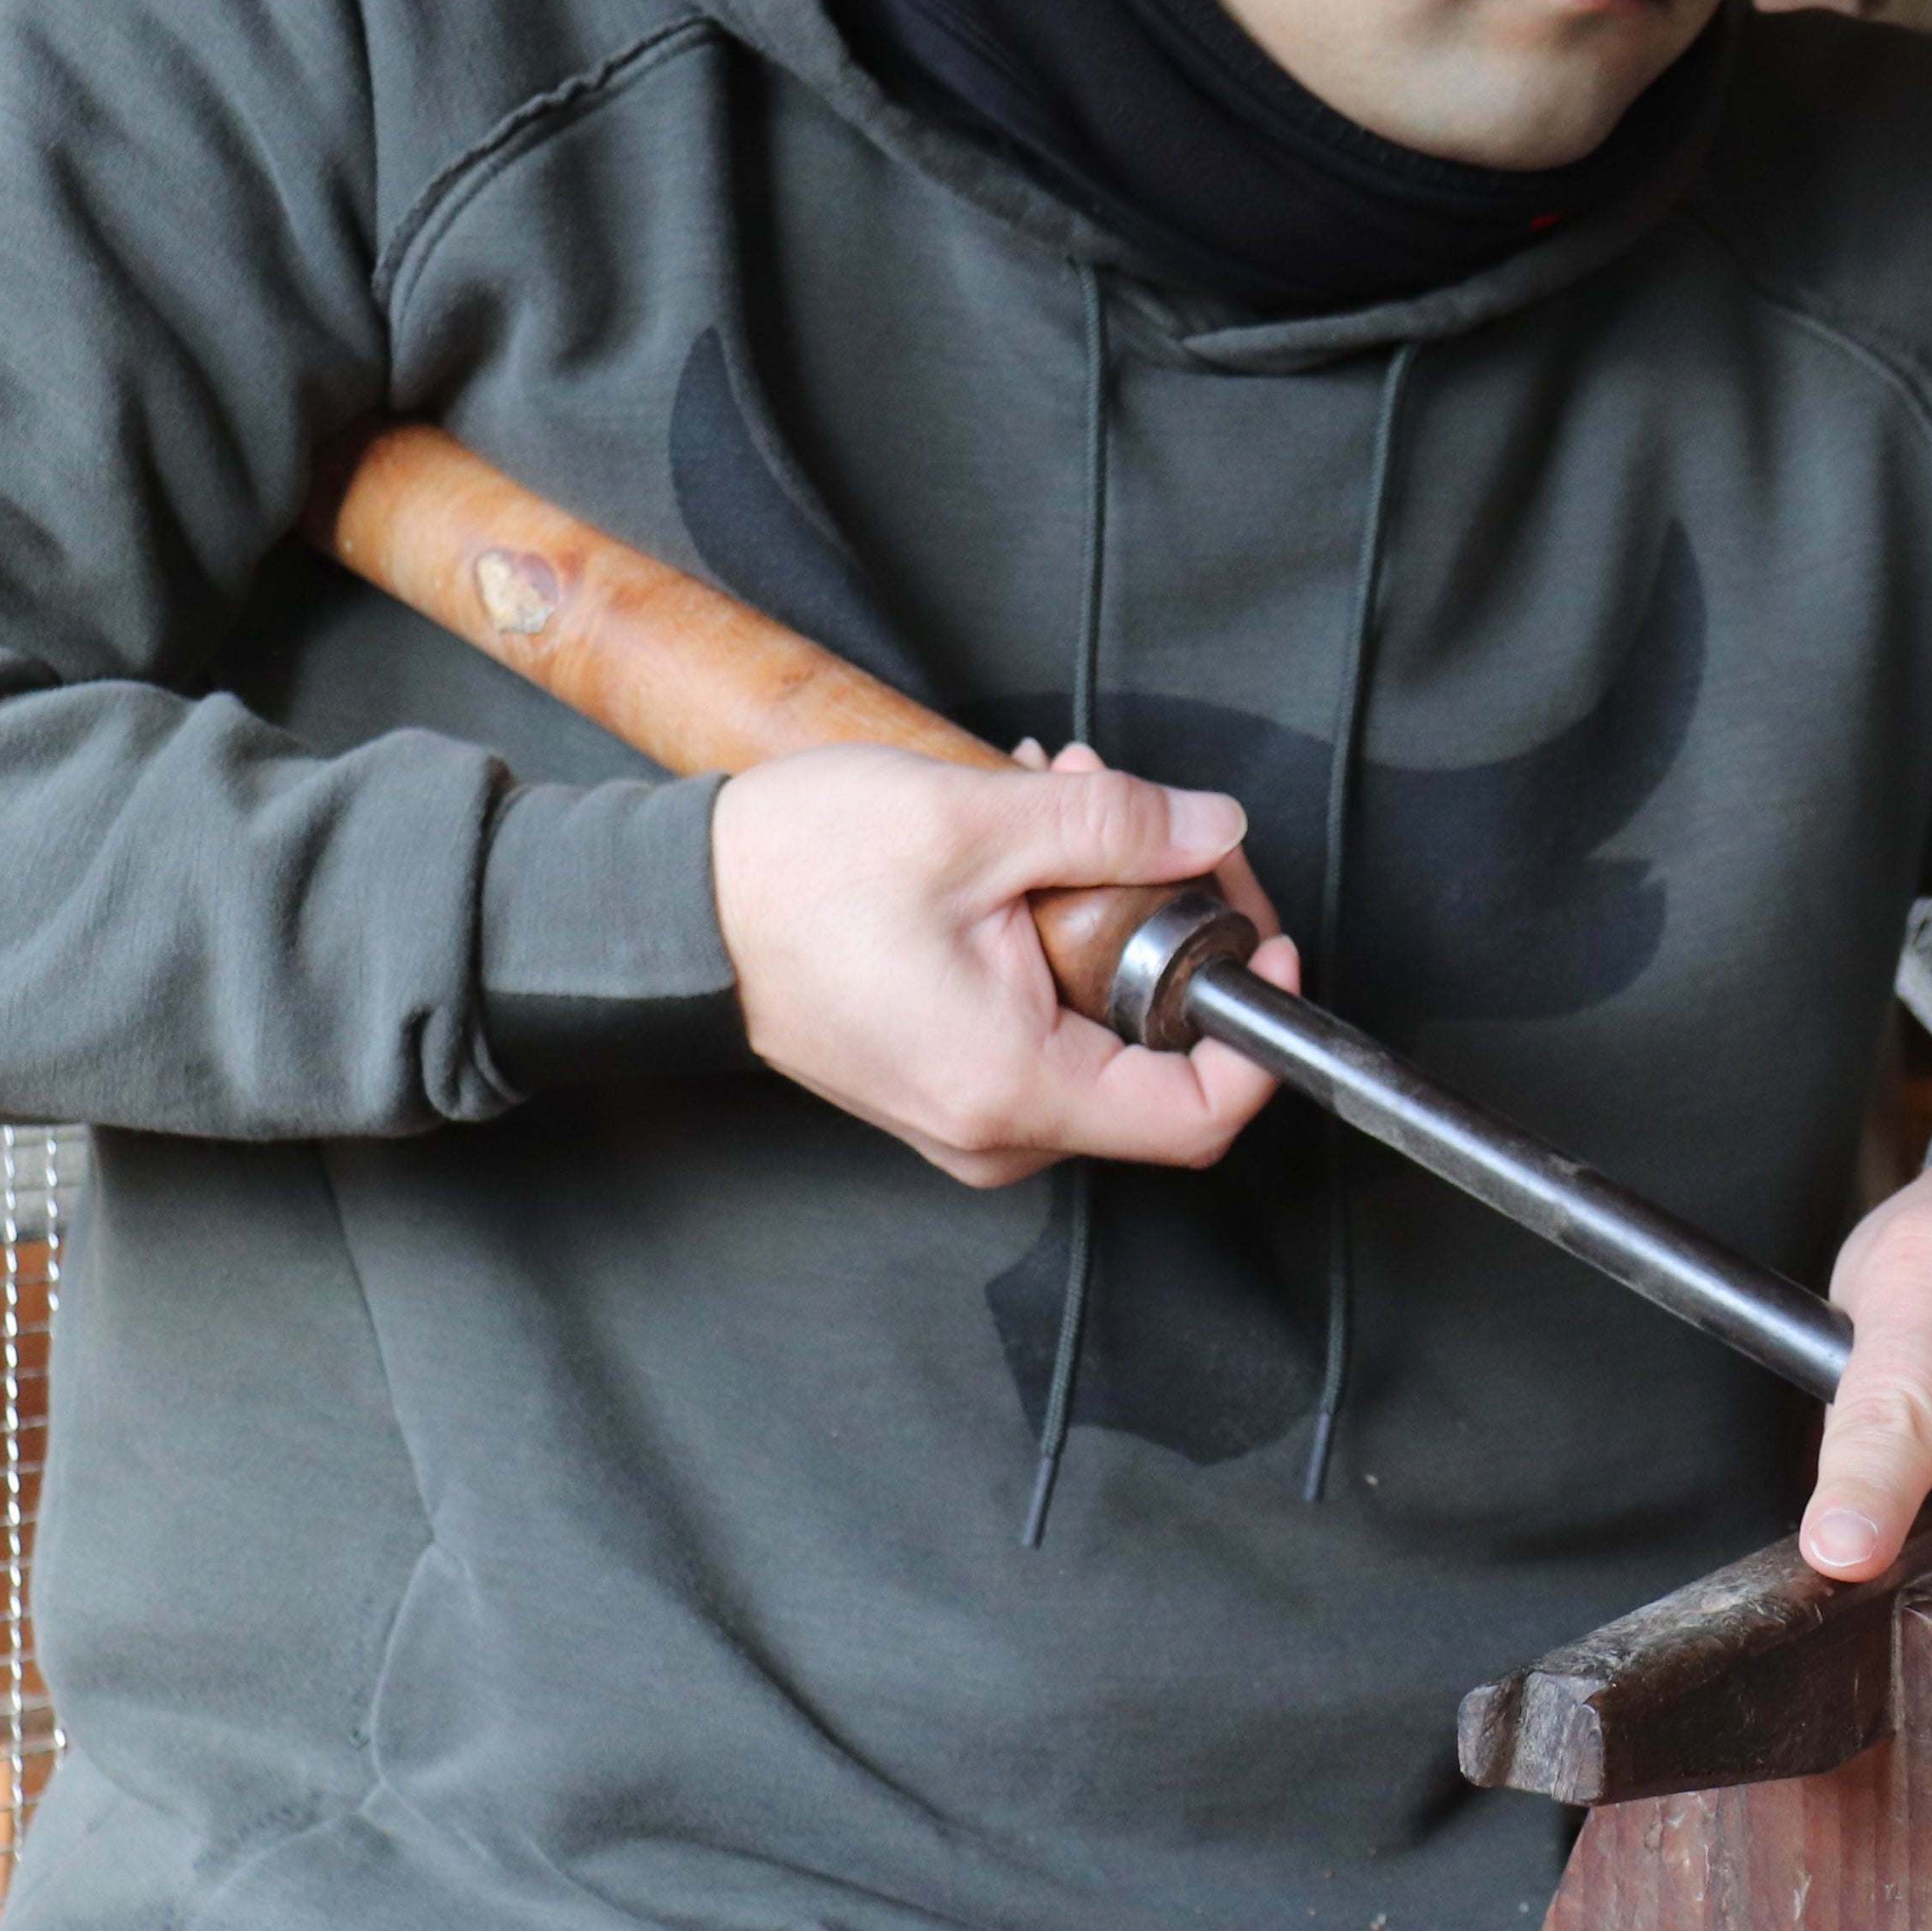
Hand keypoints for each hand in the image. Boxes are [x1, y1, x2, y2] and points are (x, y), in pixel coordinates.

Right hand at [714, 740, 1298, 1186]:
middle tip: (1143, 821)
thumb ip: (1113, 825)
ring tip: (1066, 801)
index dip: (1259, 1027)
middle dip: (1172, 921)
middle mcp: (995, 1130)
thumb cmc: (789, 876)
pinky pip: (1049, 1025)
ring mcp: (969, 1116)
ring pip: (1104, 1029)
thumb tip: (1213, 828)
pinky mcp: (949, 1082)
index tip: (1264, 938)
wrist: (667, 909)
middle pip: (1161, 1060)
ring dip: (1109, 906)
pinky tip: (1026, 845)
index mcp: (1013, 1089)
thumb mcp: (972, 821)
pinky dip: (1058, 934)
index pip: (1200, 1113)